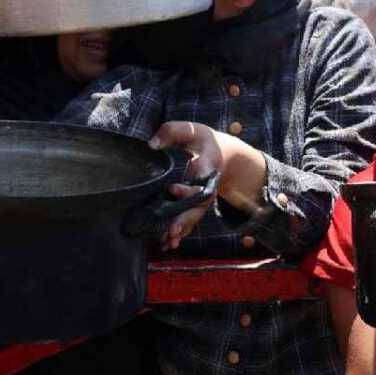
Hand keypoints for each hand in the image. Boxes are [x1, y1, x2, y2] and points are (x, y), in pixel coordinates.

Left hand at [149, 122, 224, 249]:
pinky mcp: (195, 204)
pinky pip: (189, 220)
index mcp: (209, 169)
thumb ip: (172, 132)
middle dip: (186, 220)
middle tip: (172, 232)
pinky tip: (167, 243)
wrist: (223, 155)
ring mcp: (202, 198)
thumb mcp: (192, 131)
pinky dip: (180, 232)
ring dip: (182, 230)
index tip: (173, 189)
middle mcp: (208, 187)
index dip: (189, 190)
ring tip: (168, 243)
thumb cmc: (204, 142)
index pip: (202, 182)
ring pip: (194, 218)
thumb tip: (152, 145)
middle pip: (199, 207)